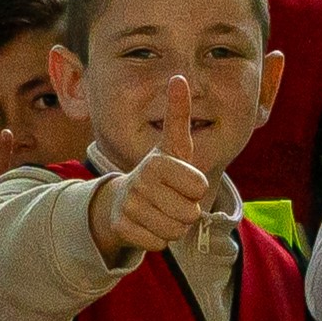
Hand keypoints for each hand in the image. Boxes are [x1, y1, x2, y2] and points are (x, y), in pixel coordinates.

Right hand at [95, 78, 219, 253]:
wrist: (123, 200)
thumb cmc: (159, 172)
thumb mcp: (173, 145)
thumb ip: (178, 114)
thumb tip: (179, 76)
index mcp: (157, 162)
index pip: (199, 187)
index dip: (196, 189)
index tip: (182, 181)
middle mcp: (140, 181)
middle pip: (189, 213)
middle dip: (186, 211)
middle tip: (171, 200)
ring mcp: (129, 206)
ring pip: (174, 232)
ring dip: (173, 227)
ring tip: (160, 211)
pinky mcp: (122, 228)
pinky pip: (158, 244)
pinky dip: (158, 239)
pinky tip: (148, 224)